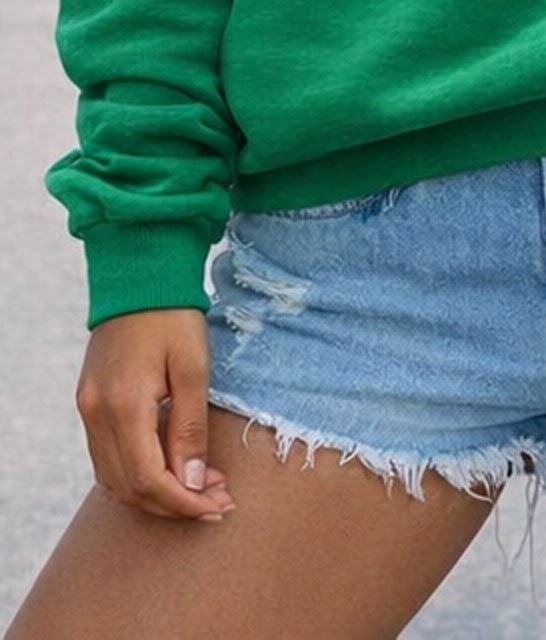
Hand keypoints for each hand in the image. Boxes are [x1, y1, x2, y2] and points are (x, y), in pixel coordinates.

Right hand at [76, 308, 233, 521]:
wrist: (139, 279)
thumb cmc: (174, 317)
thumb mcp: (194, 368)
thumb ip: (190, 428)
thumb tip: (193, 483)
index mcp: (123, 407)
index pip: (148, 479)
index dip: (183, 502)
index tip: (217, 507)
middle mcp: (96, 417)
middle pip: (129, 488)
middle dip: (174, 503)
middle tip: (218, 502)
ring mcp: (88, 413)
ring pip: (115, 479)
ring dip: (157, 493)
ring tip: (203, 489)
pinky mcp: (90, 406)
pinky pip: (108, 459)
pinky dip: (139, 474)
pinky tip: (173, 469)